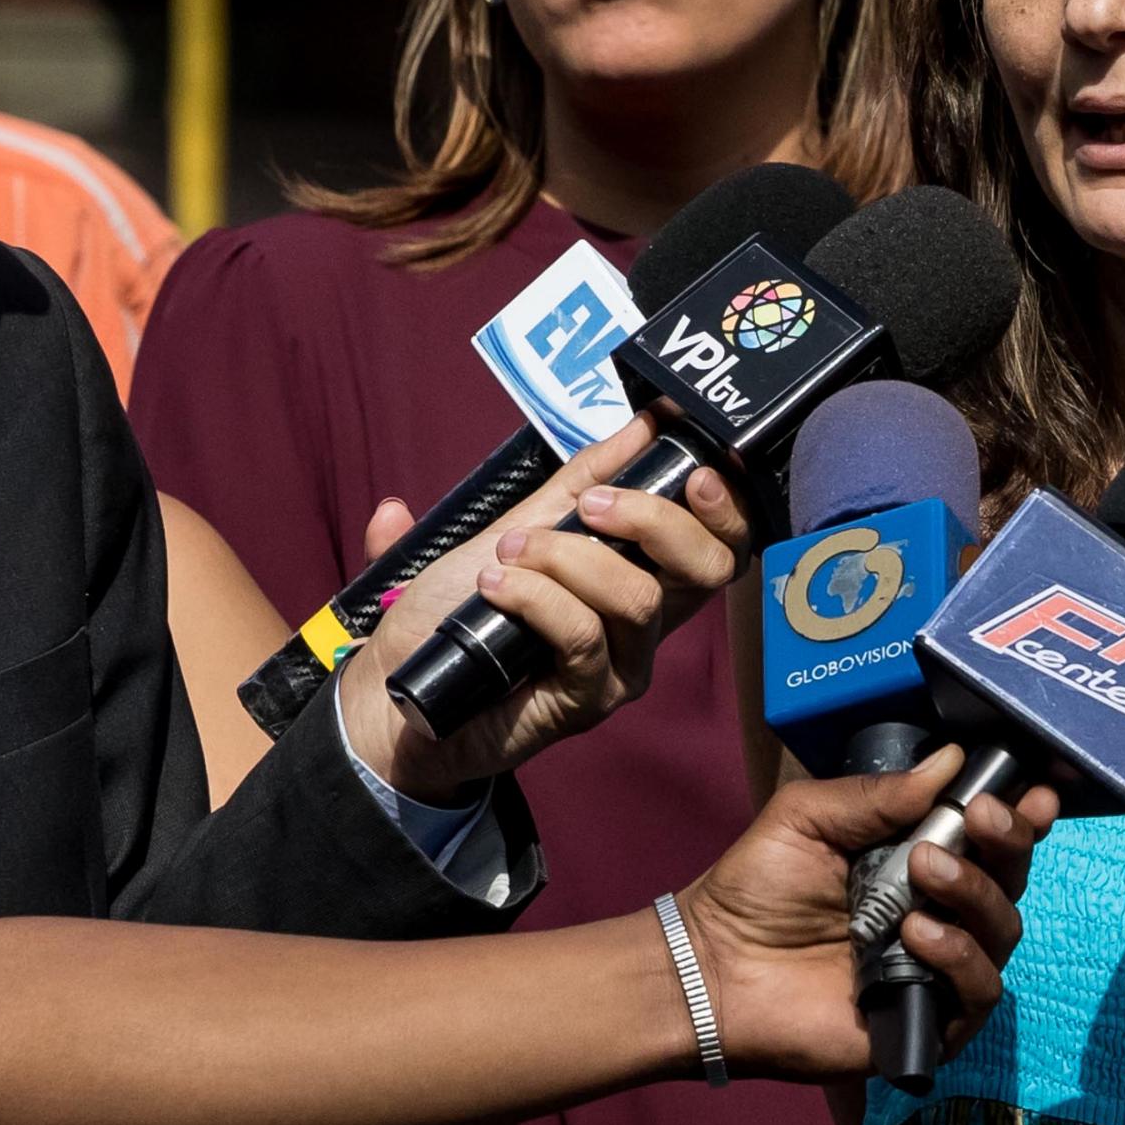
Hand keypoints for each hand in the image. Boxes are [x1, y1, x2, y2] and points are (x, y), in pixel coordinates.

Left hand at [336, 417, 745, 799]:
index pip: (720, 545)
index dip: (725, 505)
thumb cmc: (457, 609)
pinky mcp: (588, 702)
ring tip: (509, 551)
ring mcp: (623, 667)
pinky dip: (538, 597)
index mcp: (643, 579)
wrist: (399, 685)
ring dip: (567, 558)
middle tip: (589, 505)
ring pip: (637, 598)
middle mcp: (647, 626)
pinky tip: (495, 586)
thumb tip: (644, 423)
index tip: (692, 464)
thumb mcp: (520, 524)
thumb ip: (580, 480)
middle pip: (706, 569)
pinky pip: (584, 636)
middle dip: (655, 519)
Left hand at [675, 751, 1048, 1080]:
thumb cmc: (754, 890)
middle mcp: (941, 915)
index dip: (1021, 817)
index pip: (991, 841)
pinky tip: (916, 937)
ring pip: (1002, 933)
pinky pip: (980, 993)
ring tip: (924, 875)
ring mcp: (938, 970)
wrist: (713, 967)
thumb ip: (878, 795)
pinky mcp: (929, 1021)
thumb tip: (950, 760)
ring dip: (975, 895)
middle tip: (977, 820)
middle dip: (1006, 844)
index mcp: (919, 864)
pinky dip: (960, 959)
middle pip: (1010, 881)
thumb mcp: (808, 819)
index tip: (1033, 792)